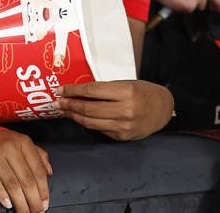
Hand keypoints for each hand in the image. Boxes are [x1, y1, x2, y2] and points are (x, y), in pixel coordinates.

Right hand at [0, 126, 51, 212]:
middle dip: (34, 200)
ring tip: (24, 212)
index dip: (43, 189)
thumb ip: (39, 155)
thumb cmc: (1, 141)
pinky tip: (8, 205)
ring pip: (12, 183)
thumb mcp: (22, 142)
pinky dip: (1, 195)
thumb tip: (50, 172)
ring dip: (20, 202)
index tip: (45, 203)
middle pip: (27, 179)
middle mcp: (12, 148)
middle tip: (37, 212)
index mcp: (24, 143)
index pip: (38, 170)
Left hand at [53, 80, 174, 140]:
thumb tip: (79, 92)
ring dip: (74, 116)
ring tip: (64, 110)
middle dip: (69, 105)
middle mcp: (125, 110)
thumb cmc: (144, 93)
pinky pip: (99, 129)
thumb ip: (106, 89)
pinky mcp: (122, 136)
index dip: (73, 90)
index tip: (60, 90)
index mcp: (127, 92)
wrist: (163, 110)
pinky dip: (88, 123)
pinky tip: (81, 117)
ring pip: (90, 122)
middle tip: (56, 102)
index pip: (93, 90)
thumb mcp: (127, 84)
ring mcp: (123, 126)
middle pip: (88, 108)